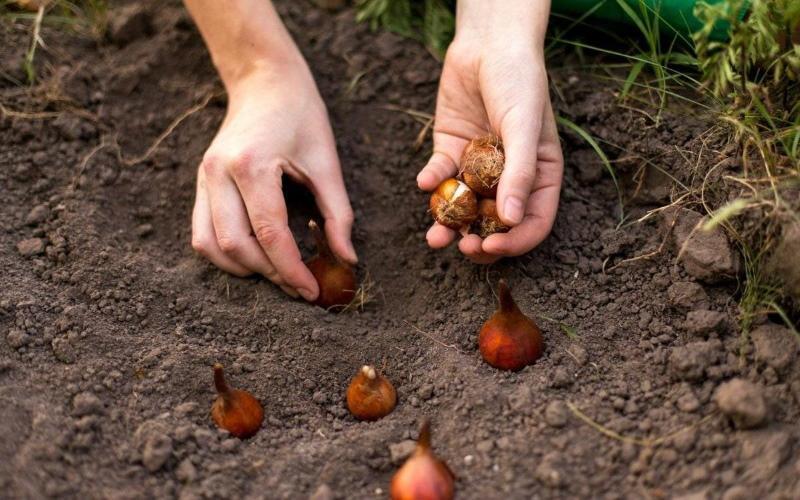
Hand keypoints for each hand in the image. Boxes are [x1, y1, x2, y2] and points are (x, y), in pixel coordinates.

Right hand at [191, 62, 356, 300]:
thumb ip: (339, 214)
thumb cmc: (301, 116)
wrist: (264, 81)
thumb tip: (348, 260)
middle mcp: (218, 173)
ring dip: (244, 269)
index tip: (312, 291)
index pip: (269, 233)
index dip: (292, 269)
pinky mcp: (200, 183)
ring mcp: (203, 178)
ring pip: (210, 246)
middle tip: (299, 286)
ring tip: (278, 274)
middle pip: (235, 245)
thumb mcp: (328, 162)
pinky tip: (256, 257)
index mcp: (252, 165)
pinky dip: (226, 254)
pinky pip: (202, 233)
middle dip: (269, 274)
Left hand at [417, 0, 562, 263]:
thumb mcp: (525, 127)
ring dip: (449, 224)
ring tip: (435, 237)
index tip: (491, 247)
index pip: (532, 222)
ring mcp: (478, 167)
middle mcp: (509, 177)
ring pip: (464, 207)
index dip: (515, 242)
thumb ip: (520, 173)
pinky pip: (440, 176)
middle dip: (479, 240)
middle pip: (495, 224)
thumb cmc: (519, 82)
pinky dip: (431, 182)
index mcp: (539, 176)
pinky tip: (424, 181)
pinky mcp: (451, 151)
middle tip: (463, 247)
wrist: (488, 44)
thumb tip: (511, 220)